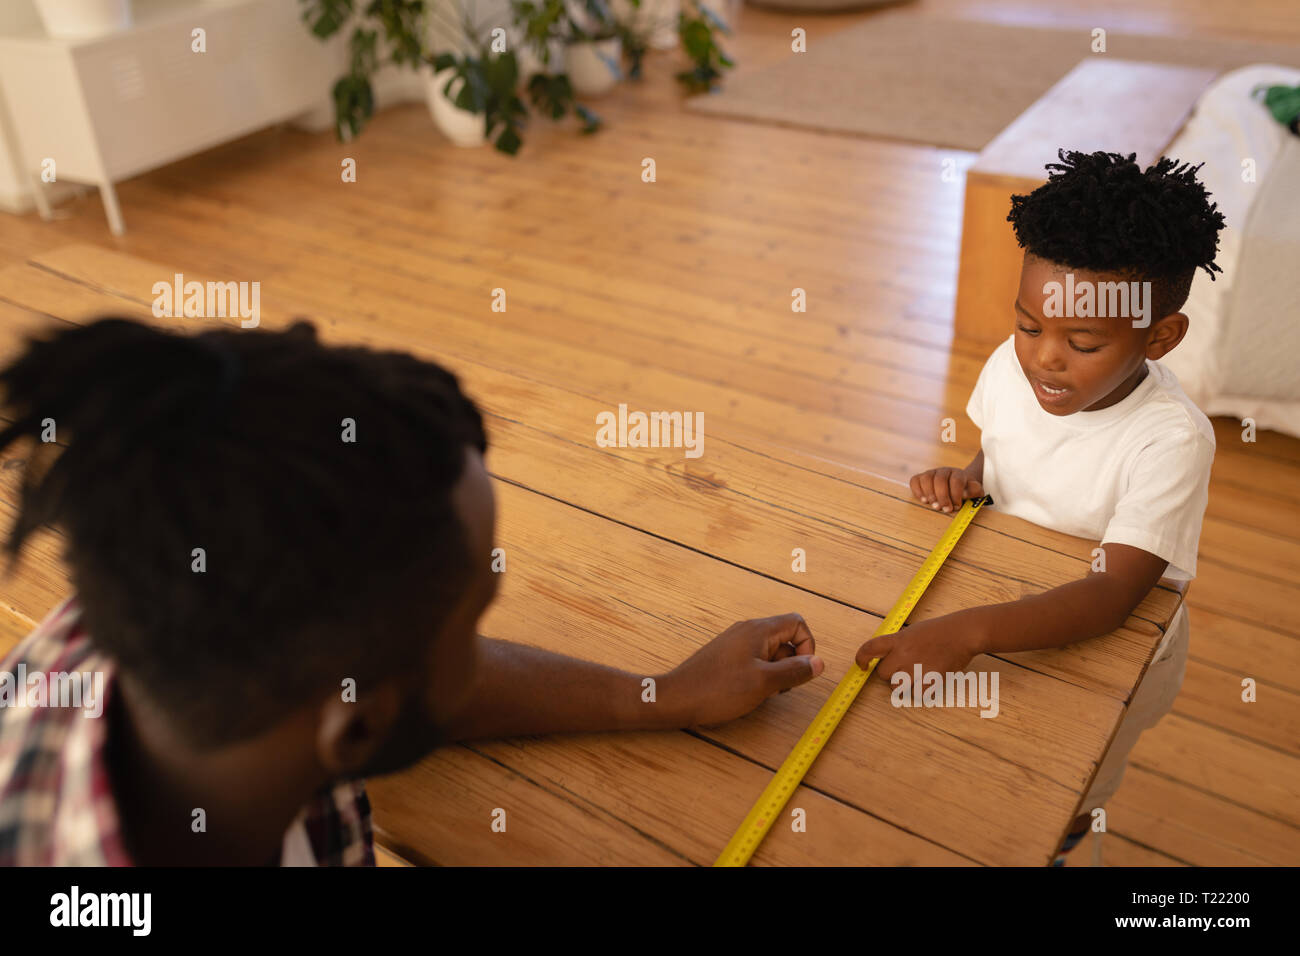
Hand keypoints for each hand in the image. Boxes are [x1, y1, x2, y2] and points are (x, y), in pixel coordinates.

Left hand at [665, 613, 823, 728]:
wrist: (677, 699)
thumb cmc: (717, 690)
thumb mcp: (764, 683)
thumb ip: (794, 671)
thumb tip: (819, 663)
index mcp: (758, 630)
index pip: (797, 623)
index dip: (808, 646)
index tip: (801, 671)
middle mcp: (747, 631)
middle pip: (785, 638)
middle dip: (791, 664)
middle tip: (778, 687)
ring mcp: (735, 643)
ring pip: (771, 652)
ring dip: (775, 673)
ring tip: (761, 692)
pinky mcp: (727, 657)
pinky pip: (755, 661)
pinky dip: (760, 676)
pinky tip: (748, 693)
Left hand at [854, 613, 984, 684]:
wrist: (962, 633)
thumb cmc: (939, 631)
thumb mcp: (912, 632)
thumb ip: (897, 645)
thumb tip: (886, 659)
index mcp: (897, 640)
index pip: (870, 648)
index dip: (861, 658)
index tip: (862, 666)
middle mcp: (903, 653)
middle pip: (883, 674)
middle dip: (891, 674)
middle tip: (906, 669)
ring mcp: (915, 667)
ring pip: (897, 687)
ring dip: (906, 684)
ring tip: (920, 674)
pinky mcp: (929, 679)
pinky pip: (916, 694)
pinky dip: (922, 691)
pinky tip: (930, 680)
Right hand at [910, 467, 983, 513]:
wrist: (958, 485)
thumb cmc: (966, 491)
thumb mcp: (975, 492)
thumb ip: (974, 491)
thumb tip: (964, 494)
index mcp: (958, 473)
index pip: (956, 480)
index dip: (956, 494)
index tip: (957, 506)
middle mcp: (944, 471)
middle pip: (940, 479)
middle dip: (942, 496)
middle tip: (945, 509)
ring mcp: (931, 473)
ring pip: (926, 478)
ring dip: (929, 494)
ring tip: (934, 505)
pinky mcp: (921, 478)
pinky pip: (915, 481)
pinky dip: (917, 491)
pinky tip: (924, 500)